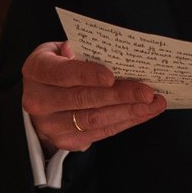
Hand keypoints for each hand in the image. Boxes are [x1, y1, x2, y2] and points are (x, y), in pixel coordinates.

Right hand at [23, 42, 165, 153]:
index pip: (62, 73)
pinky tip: (144, 113)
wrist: (39, 99)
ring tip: (154, 103)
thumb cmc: (56, 68)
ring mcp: (51, 125)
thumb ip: (78, 51)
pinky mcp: (66, 141)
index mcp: (37, 71)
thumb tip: (102, 52)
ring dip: (129, 112)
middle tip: (147, 92)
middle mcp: (39, 101)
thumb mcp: (59, 52)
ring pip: (94, 120)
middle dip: (119, 96)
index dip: (87, 75)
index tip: (112, 76)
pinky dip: (125, 122)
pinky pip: (101, 133)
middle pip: (83, 100)